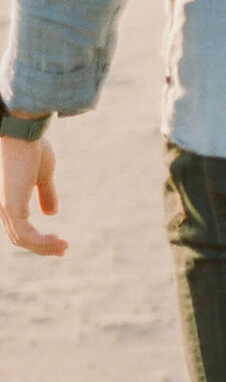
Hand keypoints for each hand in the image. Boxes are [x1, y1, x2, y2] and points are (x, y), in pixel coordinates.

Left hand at [1, 136, 66, 255]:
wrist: (22, 131)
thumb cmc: (30, 146)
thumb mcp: (42, 173)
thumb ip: (45, 193)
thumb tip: (51, 213)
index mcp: (7, 197)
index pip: (18, 226)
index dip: (38, 238)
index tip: (59, 242)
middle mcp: (1, 205)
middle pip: (19, 237)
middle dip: (42, 247)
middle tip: (63, 250)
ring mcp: (4, 207)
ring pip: (23, 239)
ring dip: (44, 247)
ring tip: (63, 246)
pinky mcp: (10, 207)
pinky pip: (26, 235)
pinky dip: (43, 243)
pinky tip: (58, 241)